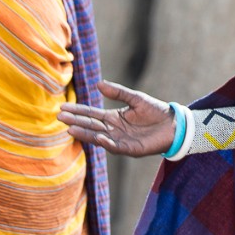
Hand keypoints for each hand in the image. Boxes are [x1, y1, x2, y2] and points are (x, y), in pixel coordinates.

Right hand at [61, 80, 177, 158]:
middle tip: (60, 118)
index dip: (77, 111)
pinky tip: (98, 138)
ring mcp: (121, 141)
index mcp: (113, 119)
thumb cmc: (156, 111)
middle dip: (75, 122)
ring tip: (71, 130)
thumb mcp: (135, 98)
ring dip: (85, 134)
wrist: (174, 124)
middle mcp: (113, 131)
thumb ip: (118, 92)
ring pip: (99, 138)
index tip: (62, 108)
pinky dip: (107, 143)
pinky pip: (116, 147)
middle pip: (91, 126)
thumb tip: (99, 84)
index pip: (91, 115)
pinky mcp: (131, 150)